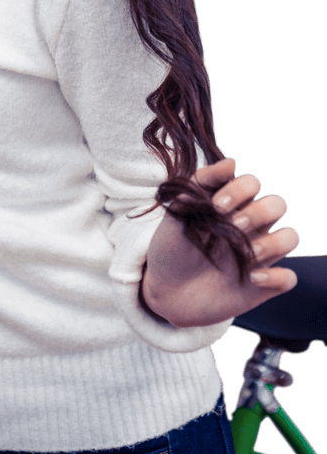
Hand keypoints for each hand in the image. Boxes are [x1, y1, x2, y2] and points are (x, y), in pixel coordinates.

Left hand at [142, 157, 298, 327]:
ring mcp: (257, 256)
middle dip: (260, 212)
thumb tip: (231, 162)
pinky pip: (288, 278)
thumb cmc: (170, 248)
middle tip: (235, 226)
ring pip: (290, 237)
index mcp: (230, 207)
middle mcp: (249, 227)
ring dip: (273, 243)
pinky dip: (276, 277)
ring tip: (247, 253)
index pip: (251, 184)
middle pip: (278, 205)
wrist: (164, 292)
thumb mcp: (175, 215)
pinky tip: (252, 278)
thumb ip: (198, 186)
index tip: (216, 205)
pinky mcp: (261, 285)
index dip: (239, 189)